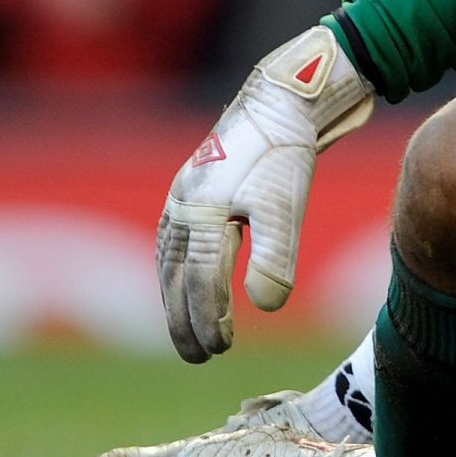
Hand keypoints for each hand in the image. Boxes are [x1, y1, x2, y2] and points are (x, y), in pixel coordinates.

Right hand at [158, 26, 373, 361]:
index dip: (207, 318)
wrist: (282, 100)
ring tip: (188, 329)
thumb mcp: (285, 207)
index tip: (222, 348)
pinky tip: (187, 281)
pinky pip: (175, 241)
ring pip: (169, 260)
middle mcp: (182, 207)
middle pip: (175, 277)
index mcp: (200, 215)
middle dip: (183, 319)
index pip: (199, 282)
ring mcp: (183, 196)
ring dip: (175, 298)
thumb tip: (265, 307)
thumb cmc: (285, 155)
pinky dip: (177, 270)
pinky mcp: (194, 189)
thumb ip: (275, 258)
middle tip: (199, 356)